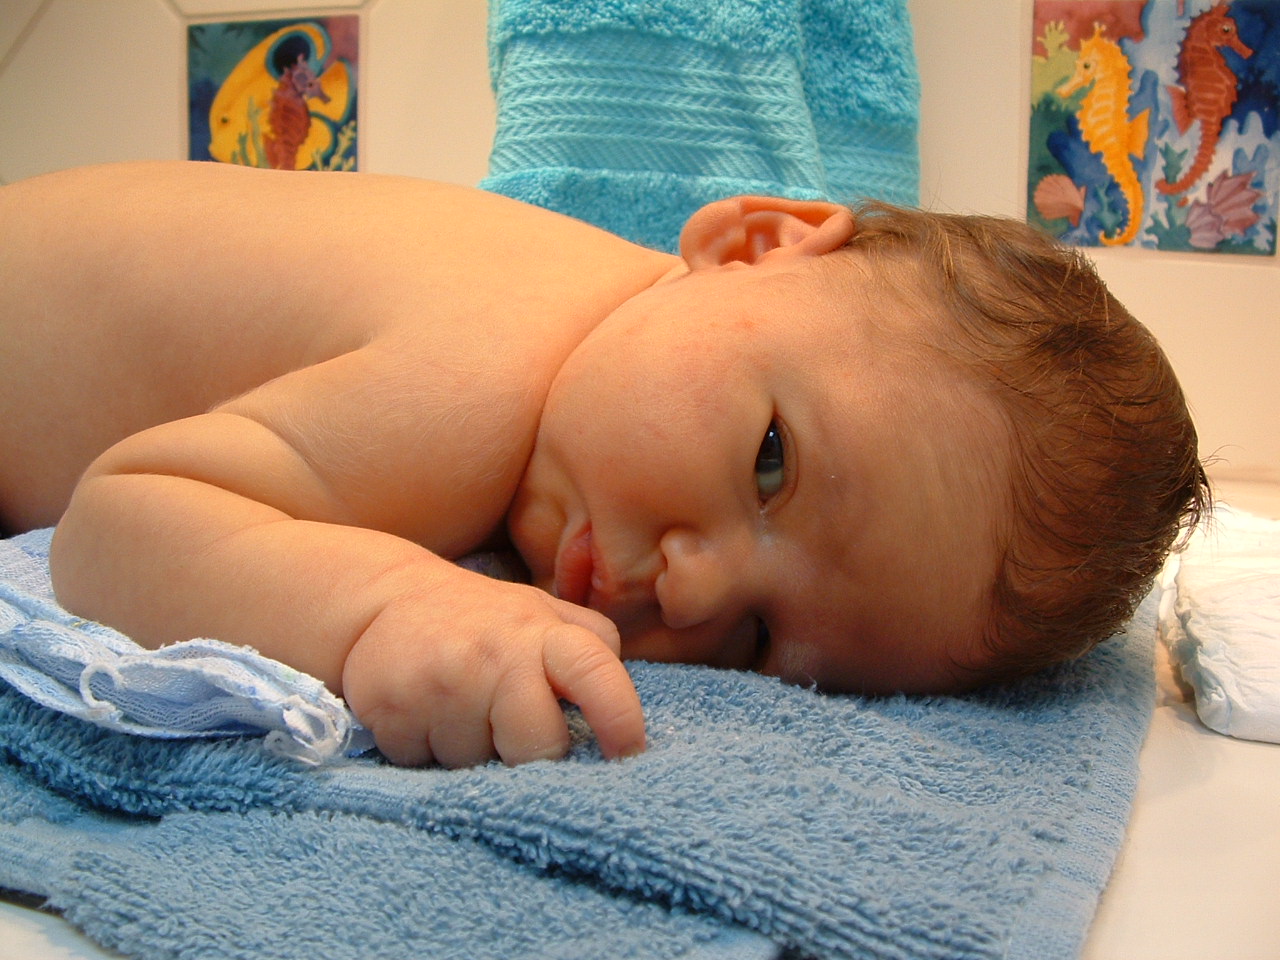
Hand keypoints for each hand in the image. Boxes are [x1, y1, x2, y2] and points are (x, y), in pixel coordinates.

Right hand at [340, 568, 645, 767]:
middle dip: (532, 757)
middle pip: (538, 747)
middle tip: (511, 731)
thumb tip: (630, 705)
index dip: (620, 718)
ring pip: (474, 765)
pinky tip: (421, 713)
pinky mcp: (393, 709)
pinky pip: (422, 765)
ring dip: (468, 753)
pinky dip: (424, 752)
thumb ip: (590, 647)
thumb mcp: (542, 614)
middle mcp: (497, 655)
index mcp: (544, 634)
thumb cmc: (482, 620)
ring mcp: (443, 683)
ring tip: (456, 707)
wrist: (382, 599)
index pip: (596, 672)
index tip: (629, 753)